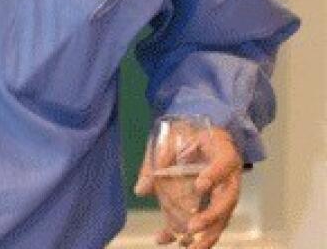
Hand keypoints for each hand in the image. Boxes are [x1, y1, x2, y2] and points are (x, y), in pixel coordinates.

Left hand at [134, 126, 243, 247]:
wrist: (202, 135)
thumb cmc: (189, 133)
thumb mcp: (172, 137)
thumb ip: (158, 159)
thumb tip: (141, 190)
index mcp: (223, 152)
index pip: (223, 163)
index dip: (214, 176)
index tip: (200, 186)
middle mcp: (230, 176)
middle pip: (228, 199)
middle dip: (211, 216)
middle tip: (192, 228)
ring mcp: (225, 192)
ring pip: (223, 218)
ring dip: (207, 235)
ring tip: (188, 247)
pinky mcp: (215, 203)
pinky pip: (209, 222)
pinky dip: (193, 234)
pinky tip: (171, 240)